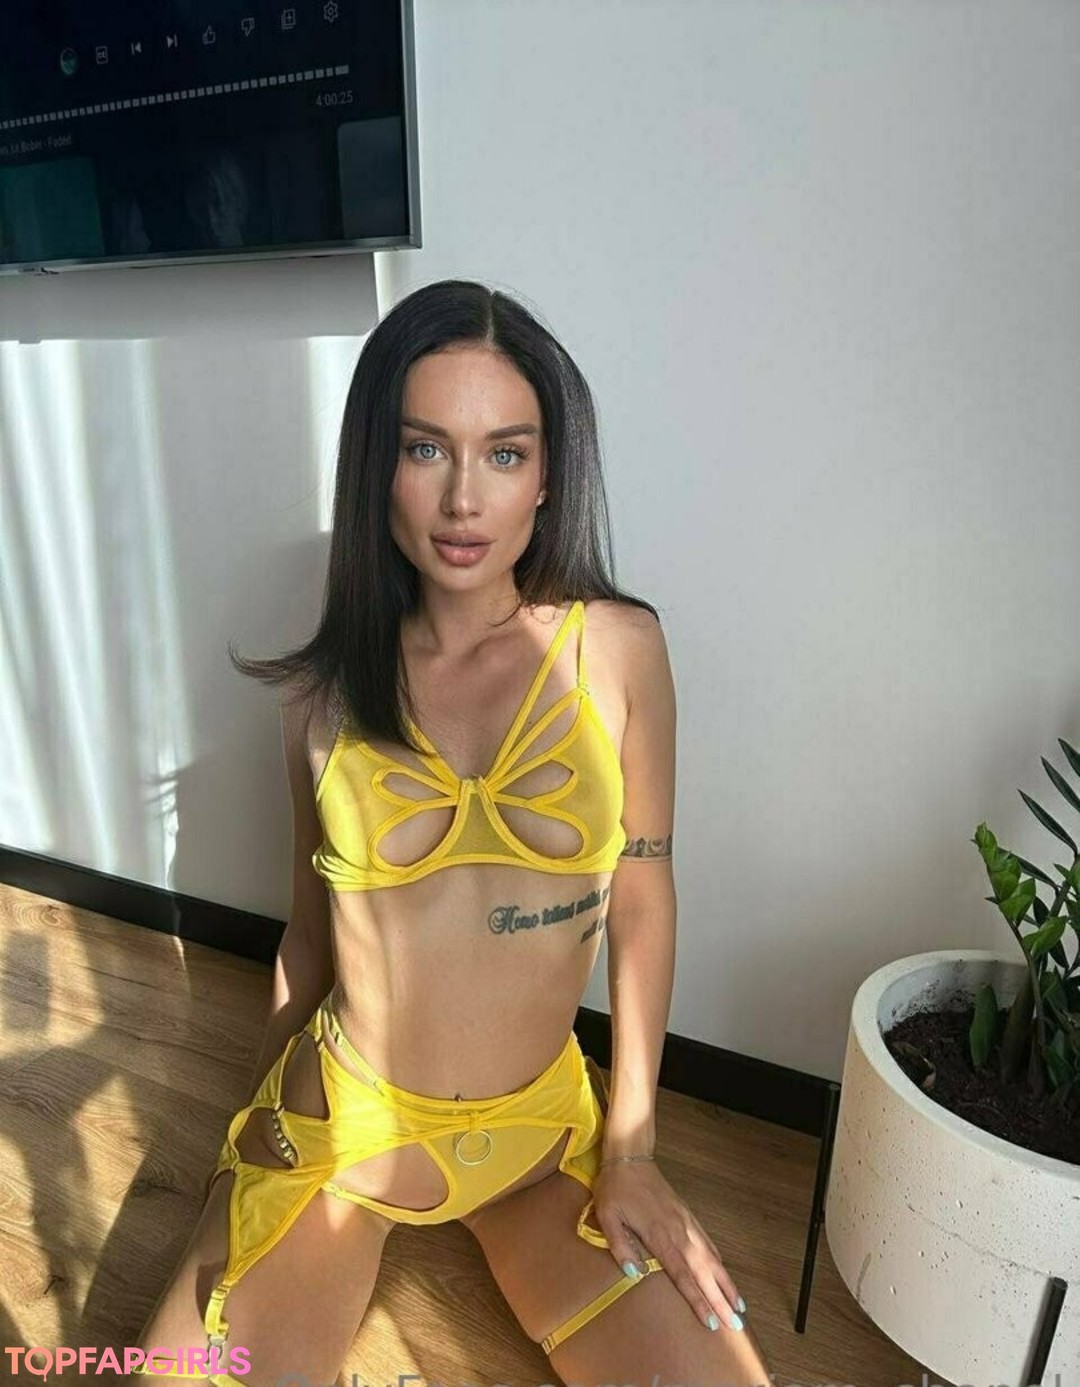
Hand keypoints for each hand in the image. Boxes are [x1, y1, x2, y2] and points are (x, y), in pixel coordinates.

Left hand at [591, 1159, 746, 1333]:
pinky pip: (707, 1242)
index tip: (711, 1321)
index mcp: (659, 1235)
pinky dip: (719, 1261)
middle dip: (720, 1299)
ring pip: (711, 1258)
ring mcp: (686, 1223)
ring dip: (725, 1282)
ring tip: (739, 1305)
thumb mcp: (607, 1215)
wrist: (631, 1157)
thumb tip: (633, 1273)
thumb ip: (620, 1244)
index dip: (698, 1299)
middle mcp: (678, 1232)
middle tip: (735, 1323)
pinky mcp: (687, 1215)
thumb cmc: (616, 1188)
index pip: (682, 1275)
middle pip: (703, 1271)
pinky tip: (724, 1273)